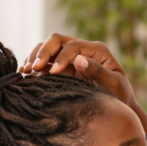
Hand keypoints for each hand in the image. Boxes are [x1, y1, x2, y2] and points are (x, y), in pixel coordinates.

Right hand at [20, 34, 137, 108]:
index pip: (73, 46)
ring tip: (25, 71)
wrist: (120, 105)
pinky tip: (27, 74)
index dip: (61, 57)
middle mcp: (83, 49)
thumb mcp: (114, 84)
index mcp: (97, 50)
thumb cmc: (120, 95)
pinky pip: (46, 60)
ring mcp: (72, 57)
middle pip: (57, 40)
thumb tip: (78, 60)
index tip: (53, 73)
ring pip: (48, 47)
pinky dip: (35, 64)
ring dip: (35, 56)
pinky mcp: (64, 67)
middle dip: (43, 52)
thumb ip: (98, 72)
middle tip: (32, 68)